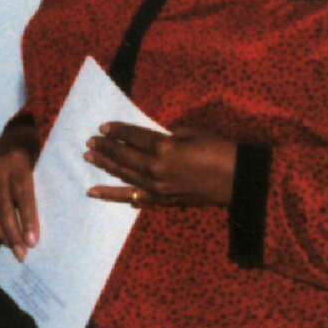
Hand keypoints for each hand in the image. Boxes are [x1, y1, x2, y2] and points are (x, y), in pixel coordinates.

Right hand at [0, 140, 39, 257]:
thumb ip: (34, 198)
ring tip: (9, 247)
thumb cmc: (32, 162)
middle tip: (21, 254)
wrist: (14, 140)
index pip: (23, 197)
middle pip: (1, 206)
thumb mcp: (40, 173)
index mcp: (19, 166)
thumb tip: (33, 233)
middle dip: (11, 234)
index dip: (27, 221)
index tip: (32, 243)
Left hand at [85, 121, 238, 208]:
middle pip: (123, 157)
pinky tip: (97, 192)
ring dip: (105, 167)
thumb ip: (166, 137)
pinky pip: (134, 197)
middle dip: (105, 149)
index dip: (117, 131)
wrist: (238, 179)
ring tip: (88, 160)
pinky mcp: (163, 200)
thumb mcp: (191, 133)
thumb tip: (150, 141)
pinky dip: (116, 194)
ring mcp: (157, 187)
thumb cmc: (219, 149)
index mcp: (164, 148)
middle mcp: (155, 169)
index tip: (103, 127)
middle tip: (89, 143)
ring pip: (124, 176)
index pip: (133, 137)